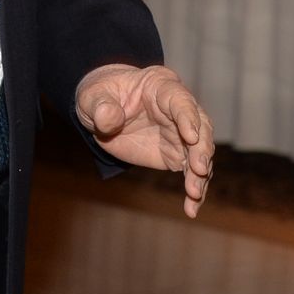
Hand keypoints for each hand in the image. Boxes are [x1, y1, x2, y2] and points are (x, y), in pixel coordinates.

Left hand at [75, 64, 214, 217]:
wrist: (101, 111)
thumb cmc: (100, 96)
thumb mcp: (92, 97)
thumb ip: (101, 107)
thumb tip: (109, 119)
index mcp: (161, 86)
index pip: (181, 100)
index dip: (188, 118)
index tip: (191, 137)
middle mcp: (177, 109)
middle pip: (200, 127)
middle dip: (201, 149)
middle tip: (198, 169)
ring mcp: (180, 133)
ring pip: (200, 152)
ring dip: (200, 174)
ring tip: (194, 195)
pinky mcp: (176, 154)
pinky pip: (191, 172)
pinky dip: (194, 190)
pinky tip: (192, 207)